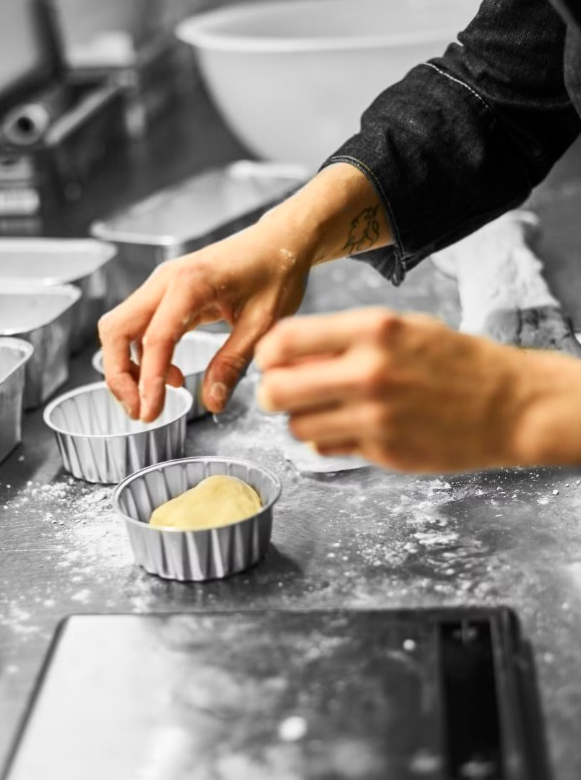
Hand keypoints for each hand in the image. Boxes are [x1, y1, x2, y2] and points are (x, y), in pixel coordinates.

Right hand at [98, 164, 390, 422]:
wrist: (280, 241)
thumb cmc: (277, 272)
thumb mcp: (263, 324)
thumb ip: (233, 363)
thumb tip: (212, 402)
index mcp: (191, 284)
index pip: (155, 338)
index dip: (148, 381)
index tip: (150, 413)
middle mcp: (166, 280)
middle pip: (116, 329)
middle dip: (119, 375)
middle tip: (140, 412)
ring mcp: (161, 285)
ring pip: (121, 328)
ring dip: (127, 367)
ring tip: (153, 401)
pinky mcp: (166, 294)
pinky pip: (139, 327)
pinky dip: (144, 356)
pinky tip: (170, 376)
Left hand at [255, 307, 580, 472]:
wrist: (510, 405)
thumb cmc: (455, 362)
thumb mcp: (403, 328)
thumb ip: (346, 339)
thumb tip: (287, 353)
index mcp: (373, 330)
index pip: (286, 340)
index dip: (269, 353)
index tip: (272, 360)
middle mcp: (369, 372)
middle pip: (278, 389)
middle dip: (272, 392)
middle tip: (282, 392)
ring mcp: (375, 416)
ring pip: (296, 426)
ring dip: (300, 420)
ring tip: (322, 411)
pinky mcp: (382, 450)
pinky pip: (325, 448)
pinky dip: (326, 440)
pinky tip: (348, 428)